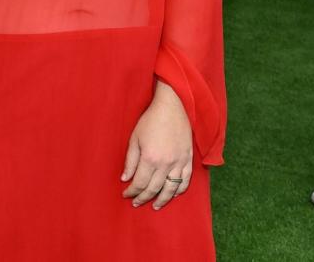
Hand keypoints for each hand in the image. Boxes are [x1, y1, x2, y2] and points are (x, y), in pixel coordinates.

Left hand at [121, 82, 192, 210]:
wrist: (173, 108)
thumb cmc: (150, 121)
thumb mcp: (134, 139)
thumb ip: (130, 161)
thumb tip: (125, 178)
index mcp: (150, 158)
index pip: (139, 183)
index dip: (132, 192)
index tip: (126, 195)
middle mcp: (165, 164)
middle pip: (154, 188)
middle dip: (143, 198)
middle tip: (136, 203)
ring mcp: (179, 163)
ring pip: (171, 189)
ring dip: (162, 200)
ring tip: (155, 206)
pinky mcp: (188, 160)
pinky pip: (186, 181)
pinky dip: (179, 190)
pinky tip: (173, 195)